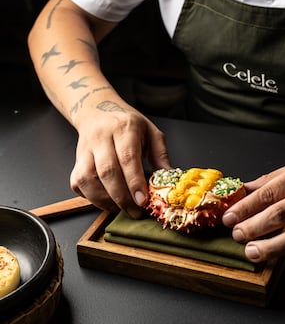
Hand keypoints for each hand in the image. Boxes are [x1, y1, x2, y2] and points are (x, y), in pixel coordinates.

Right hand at [70, 101, 170, 217]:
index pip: (127, 157)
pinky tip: (106, 200)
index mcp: (124, 128)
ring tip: (121, 209)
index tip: (142, 200)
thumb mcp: (150, 132)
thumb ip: (160, 155)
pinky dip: (91, 197)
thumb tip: (169, 179)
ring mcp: (85, 150)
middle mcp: (101, 138)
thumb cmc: (127, 124)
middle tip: (135, 212)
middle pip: (107, 171)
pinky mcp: (76, 162)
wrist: (98, 111)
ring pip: (88, 180)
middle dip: (122, 197)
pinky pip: (78, 184)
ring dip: (105, 200)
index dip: (134, 181)